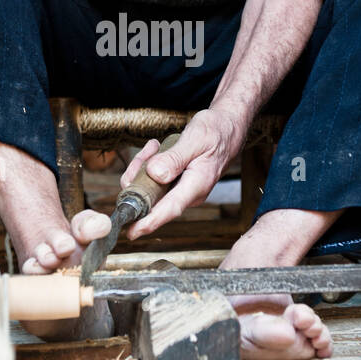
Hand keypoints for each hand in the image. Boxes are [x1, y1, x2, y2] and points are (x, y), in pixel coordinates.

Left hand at [120, 106, 242, 238]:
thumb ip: (175, 158)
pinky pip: (154, 180)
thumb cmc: (218, 131)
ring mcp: (182, 190)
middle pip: (152, 198)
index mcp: (197, 185)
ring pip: (150, 188)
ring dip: (143, 167)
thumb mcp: (196, 139)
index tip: (132, 232)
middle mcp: (189, 193)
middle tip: (147, 153)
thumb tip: (155, 174)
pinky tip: (157, 149)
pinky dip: (149, 164)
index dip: (149, 222)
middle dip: (138, 179)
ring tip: (155, 146)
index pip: (170, 209)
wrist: (229, 127)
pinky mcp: (177, 184)